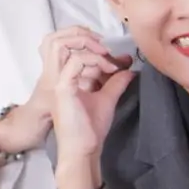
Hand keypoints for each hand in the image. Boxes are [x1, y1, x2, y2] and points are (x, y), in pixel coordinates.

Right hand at [0, 27, 119, 154]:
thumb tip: (129, 70)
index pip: (77, 52)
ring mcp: (59, 81)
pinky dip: (93, 60)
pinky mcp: (62, 88)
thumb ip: (116, 83)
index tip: (120, 59)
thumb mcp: (107, 99)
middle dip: (89, 40)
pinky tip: (107, 69)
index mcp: (69, 79)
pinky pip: (75, 62)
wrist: (83, 148)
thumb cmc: (91, 128)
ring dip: (92, 49)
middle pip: (65, 44)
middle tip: (111, 51)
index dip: (99, 50)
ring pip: (68, 49)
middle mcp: (61, 78)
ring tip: (110, 59)